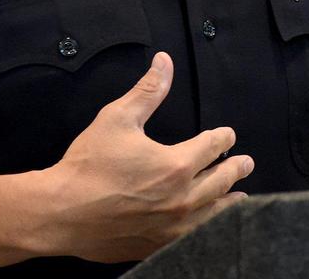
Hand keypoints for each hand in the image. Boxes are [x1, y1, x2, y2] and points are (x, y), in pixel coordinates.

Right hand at [44, 52, 253, 262]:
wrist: (63, 212)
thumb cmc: (88, 166)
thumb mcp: (118, 117)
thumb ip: (147, 90)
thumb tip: (164, 63)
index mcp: (176, 165)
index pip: (210, 147)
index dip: (222, 138)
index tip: (228, 135)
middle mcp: (181, 199)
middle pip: (220, 181)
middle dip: (235, 169)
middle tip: (245, 163)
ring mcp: (172, 227)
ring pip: (213, 214)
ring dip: (229, 202)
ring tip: (240, 198)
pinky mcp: (158, 245)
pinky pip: (195, 238)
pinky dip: (209, 228)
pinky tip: (208, 225)